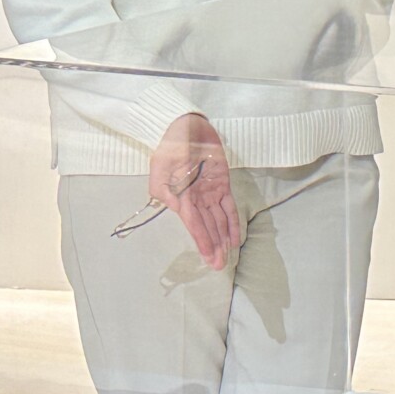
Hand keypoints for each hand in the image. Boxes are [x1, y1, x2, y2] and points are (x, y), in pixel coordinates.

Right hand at [148, 114, 242, 269]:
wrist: (185, 127)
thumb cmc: (170, 147)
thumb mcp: (160, 168)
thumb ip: (167, 191)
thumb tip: (180, 210)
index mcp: (180, 198)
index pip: (194, 224)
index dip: (203, 241)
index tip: (209, 258)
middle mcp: (196, 199)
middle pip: (207, 227)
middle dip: (213, 246)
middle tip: (219, 266)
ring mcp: (210, 193)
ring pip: (218, 220)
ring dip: (222, 239)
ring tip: (226, 257)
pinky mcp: (222, 184)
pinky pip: (229, 207)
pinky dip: (232, 222)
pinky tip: (234, 238)